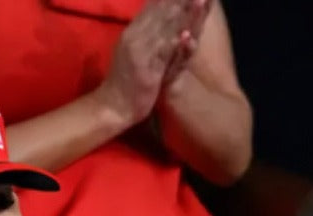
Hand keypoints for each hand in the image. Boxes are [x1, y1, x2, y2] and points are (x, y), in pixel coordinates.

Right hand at [94, 0, 206, 127]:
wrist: (112, 108)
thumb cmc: (124, 82)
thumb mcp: (131, 52)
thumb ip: (144, 33)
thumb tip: (157, 15)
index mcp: (132, 31)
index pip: (153, 5)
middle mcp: (134, 36)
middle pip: (160, 11)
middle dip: (180, 0)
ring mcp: (139, 52)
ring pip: (163, 28)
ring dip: (182, 14)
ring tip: (200, 1)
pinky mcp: (146, 70)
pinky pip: (162, 54)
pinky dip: (175, 44)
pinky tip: (187, 35)